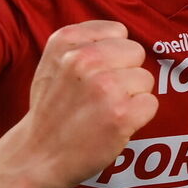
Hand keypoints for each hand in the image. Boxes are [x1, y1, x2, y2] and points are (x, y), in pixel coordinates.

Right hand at [19, 21, 157, 187]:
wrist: (37, 155)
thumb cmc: (51, 108)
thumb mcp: (53, 61)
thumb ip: (84, 42)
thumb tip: (124, 37)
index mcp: (67, 41)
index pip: (118, 31)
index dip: (112, 54)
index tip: (96, 73)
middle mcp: (85, 59)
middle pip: (136, 52)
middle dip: (125, 72)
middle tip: (103, 95)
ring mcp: (105, 87)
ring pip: (146, 79)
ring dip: (132, 96)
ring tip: (106, 110)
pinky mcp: (121, 115)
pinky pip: (151, 104)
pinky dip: (139, 117)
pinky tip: (116, 124)